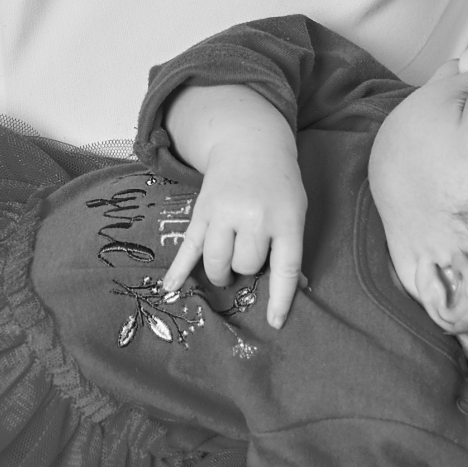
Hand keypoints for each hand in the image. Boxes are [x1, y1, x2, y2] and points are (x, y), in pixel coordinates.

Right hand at [158, 88, 308, 325]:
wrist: (250, 144)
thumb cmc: (279, 184)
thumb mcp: (295, 210)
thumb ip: (291, 247)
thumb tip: (297, 288)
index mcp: (285, 219)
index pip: (284, 268)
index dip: (280, 299)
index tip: (275, 322)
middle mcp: (254, 216)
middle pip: (246, 264)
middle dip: (247, 266)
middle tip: (250, 252)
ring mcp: (224, 213)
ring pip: (217, 261)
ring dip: (221, 271)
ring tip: (226, 268)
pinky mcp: (202, 213)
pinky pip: (189, 246)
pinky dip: (178, 269)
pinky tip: (170, 288)